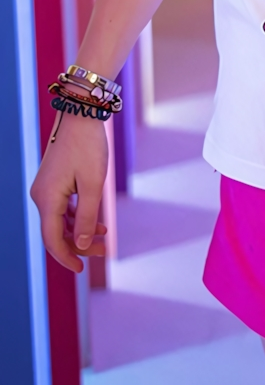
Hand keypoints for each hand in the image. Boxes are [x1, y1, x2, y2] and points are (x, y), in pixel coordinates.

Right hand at [30, 111, 108, 272]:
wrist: (81, 114)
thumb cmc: (88, 146)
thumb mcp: (93, 184)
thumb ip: (86, 217)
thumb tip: (80, 245)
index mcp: (47, 199)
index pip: (52, 239)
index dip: (66, 257)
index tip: (81, 269)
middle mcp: (40, 196)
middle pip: (56, 232)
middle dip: (78, 245)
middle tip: (103, 251)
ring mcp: (45, 188)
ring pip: (60, 221)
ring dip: (79, 232)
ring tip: (103, 235)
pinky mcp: (53, 182)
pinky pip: (62, 208)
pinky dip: (77, 217)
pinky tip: (96, 221)